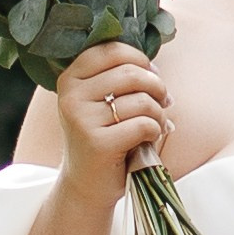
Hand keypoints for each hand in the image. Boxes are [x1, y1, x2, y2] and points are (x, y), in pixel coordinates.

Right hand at [54, 43, 171, 207]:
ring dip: (159, 113)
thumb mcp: (103, 102)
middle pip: (131, 73)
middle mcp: (71, 96)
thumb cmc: (103, 137)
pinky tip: (148, 140)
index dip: (140, 60)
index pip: (112, 50)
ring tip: (155, 125)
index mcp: (71, 78)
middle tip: (162, 103)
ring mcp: (81, 119)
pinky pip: (143, 124)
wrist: (87, 184)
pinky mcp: (97, 143)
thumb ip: (120, 78)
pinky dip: (155, 131)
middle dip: (157, 88)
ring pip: (141, 100)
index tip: (151, 77)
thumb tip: (154, 68)